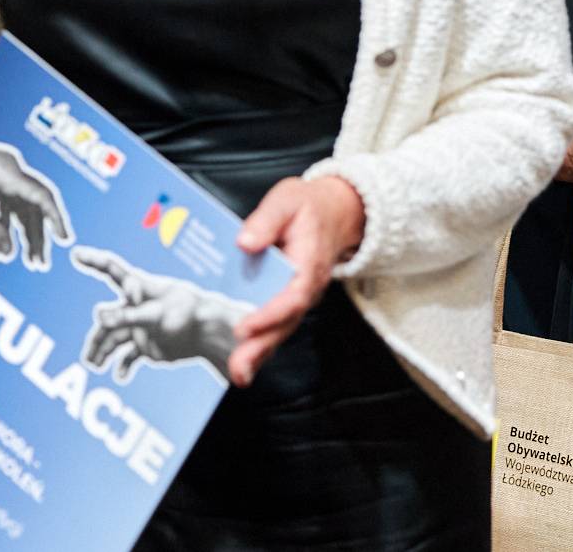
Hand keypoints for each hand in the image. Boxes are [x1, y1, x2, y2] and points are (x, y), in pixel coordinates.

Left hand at [0, 127, 72, 268]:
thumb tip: (9, 255)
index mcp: (12, 173)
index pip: (43, 197)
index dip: (56, 219)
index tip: (65, 241)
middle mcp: (13, 174)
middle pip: (34, 208)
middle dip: (37, 237)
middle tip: (39, 265)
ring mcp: (4, 178)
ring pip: (21, 210)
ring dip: (23, 235)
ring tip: (27, 262)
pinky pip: (5, 208)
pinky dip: (2, 228)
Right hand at [71, 247, 252, 383]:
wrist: (207, 333)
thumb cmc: (185, 314)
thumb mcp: (154, 314)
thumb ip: (126, 317)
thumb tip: (97, 316)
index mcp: (139, 289)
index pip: (112, 270)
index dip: (94, 260)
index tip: (75, 252)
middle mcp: (136, 307)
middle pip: (107, 320)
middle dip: (96, 338)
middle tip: (89, 358)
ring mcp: (141, 326)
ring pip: (114, 339)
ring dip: (103, 353)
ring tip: (95, 366)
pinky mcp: (148, 344)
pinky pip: (129, 356)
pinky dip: (123, 366)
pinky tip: (120, 376)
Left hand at [230, 176, 365, 386]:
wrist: (334, 211)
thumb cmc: (307, 207)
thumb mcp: (286, 200)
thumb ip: (266, 220)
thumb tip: (245, 242)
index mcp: (308, 263)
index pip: (293, 295)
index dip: (270, 314)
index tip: (245, 326)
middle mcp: (307, 286)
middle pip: (286, 322)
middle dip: (262, 346)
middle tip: (238, 368)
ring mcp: (299, 297)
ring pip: (281, 329)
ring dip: (260, 353)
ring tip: (238, 373)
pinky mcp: (289, 300)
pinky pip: (276, 326)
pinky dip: (260, 346)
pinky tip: (242, 363)